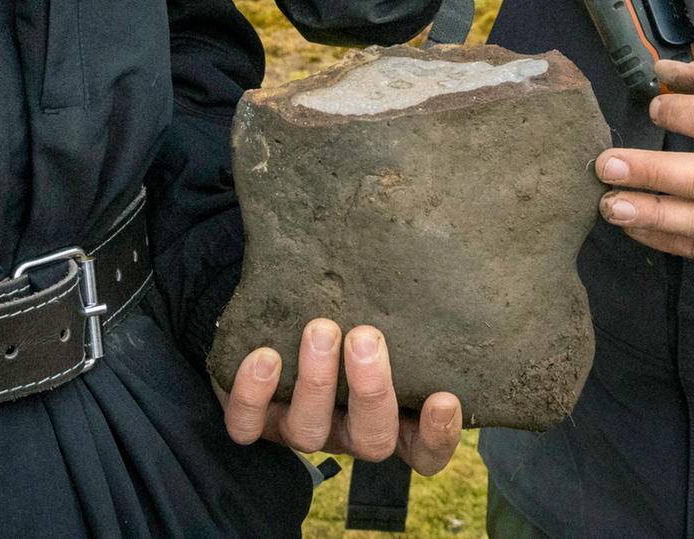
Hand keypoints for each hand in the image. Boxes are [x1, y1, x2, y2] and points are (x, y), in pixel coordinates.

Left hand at [217, 318, 462, 473]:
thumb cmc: (354, 311)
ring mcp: (304, 428)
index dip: (438, 436)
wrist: (283, 315)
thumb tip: (437, 242)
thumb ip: (412, 302)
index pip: (426, 452)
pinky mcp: (257, 421)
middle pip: (372, 441)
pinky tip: (264, 356)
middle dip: (371, 391)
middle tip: (365, 338)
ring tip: (320, 330)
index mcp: (392, 417)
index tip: (444, 397)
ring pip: (310, 433)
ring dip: (316, 382)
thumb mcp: (387, 312)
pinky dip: (254, 396)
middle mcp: (350, 430)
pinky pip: (249, 426)